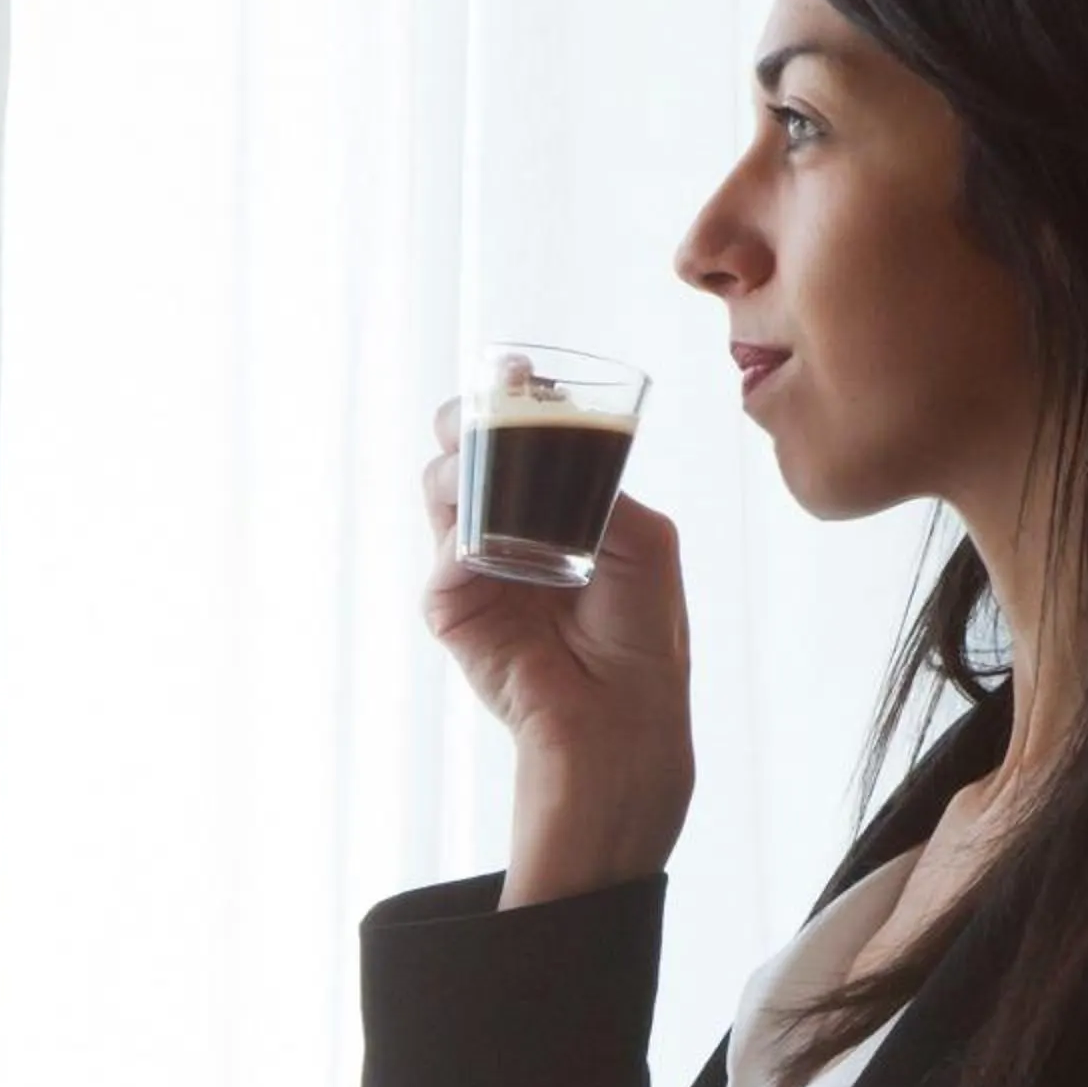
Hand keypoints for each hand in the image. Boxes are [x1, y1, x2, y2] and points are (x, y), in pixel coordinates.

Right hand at [420, 395, 693, 773]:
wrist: (619, 714)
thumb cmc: (643, 632)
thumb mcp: (645, 539)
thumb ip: (600, 484)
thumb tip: (547, 437)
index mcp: (556, 508)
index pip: (521, 438)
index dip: (513, 399)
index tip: (517, 372)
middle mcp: (510, 528)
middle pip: (466, 452)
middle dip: (466, 418)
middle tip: (483, 406)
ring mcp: (475, 566)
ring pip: (442, 491)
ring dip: (457, 468)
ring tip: (481, 468)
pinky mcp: (453, 609)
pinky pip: (442, 559)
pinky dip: (459, 543)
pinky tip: (482, 546)